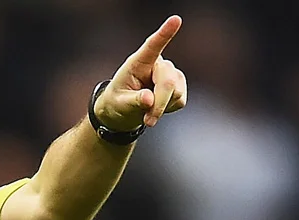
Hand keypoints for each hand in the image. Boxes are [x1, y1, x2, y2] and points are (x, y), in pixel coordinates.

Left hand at [93, 15, 188, 131]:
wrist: (124, 111)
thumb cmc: (117, 102)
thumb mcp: (119, 104)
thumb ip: (133, 101)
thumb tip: (148, 100)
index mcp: (138, 61)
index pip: (153, 45)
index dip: (165, 33)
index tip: (175, 20)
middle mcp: (157, 63)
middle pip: (167, 82)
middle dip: (159, 104)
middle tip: (148, 121)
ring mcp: (171, 73)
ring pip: (176, 92)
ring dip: (162, 109)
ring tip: (147, 113)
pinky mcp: (179, 85)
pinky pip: (180, 100)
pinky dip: (168, 109)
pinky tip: (156, 107)